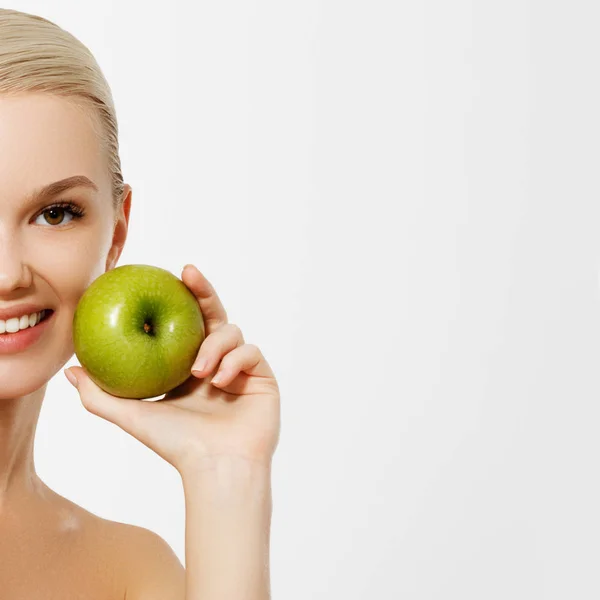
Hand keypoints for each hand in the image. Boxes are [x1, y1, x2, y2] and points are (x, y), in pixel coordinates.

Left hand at [64, 264, 280, 475]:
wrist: (216, 468)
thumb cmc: (176, 445)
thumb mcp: (133, 416)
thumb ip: (99, 396)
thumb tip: (70, 371)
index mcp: (188, 364)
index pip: (184, 322)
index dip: (176, 297)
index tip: (162, 276)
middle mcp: (216, 360)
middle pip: (212, 313)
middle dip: (202, 289)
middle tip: (188, 272)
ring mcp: (240, 367)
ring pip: (232, 332)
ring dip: (214, 345)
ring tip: (198, 371)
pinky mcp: (262, 376)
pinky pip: (251, 352)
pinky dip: (235, 360)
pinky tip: (218, 381)